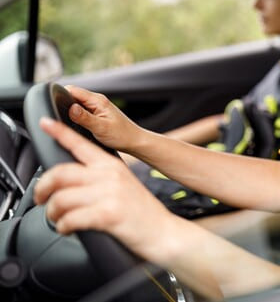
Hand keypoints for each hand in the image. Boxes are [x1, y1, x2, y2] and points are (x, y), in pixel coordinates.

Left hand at [34, 117, 182, 263]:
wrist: (164, 232)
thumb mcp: (123, 185)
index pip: (81, 144)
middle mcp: (109, 175)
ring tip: (57, 219)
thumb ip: (100, 177)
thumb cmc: (142, 212)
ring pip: (61, 198)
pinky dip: (62, 227)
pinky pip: (70, 219)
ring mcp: (109, 194)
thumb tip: (70, 181)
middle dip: (42, 188)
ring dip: (52, 213)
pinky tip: (67, 229)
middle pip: (61, 173)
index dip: (60, 132)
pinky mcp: (108, 215)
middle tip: (40, 199)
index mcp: (111, 165)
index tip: (45, 122)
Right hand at [65, 85, 144, 153]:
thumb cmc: (121, 135)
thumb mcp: (100, 128)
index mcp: (97, 100)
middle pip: (72, 95)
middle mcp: (97, 100)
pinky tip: (74, 123)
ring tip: (64, 121)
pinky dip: (75, 115)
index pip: (72, 89)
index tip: (53, 106)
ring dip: (69, 109)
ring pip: (76, 102)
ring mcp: (97, 106)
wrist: (134, 141)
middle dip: (63, 103)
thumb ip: (84, 118)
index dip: (60, 96)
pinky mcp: (97, 113)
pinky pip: (81, 109)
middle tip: (57, 117)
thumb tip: (70, 108)